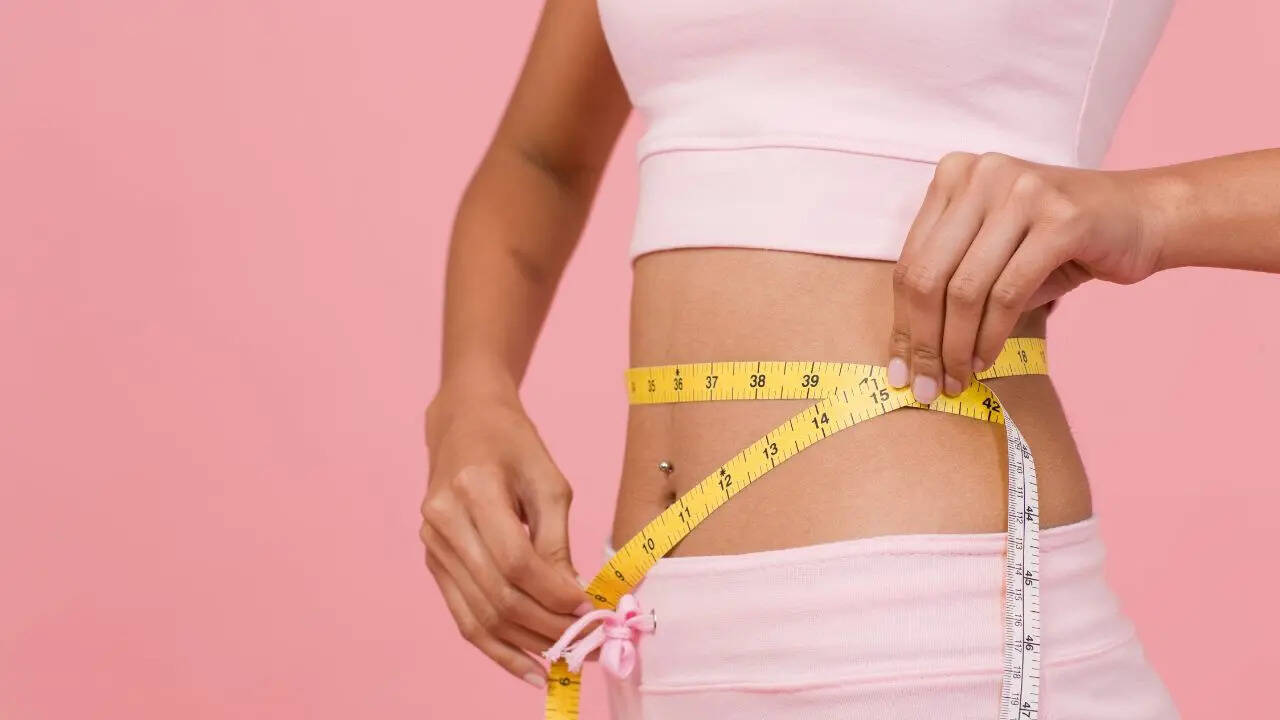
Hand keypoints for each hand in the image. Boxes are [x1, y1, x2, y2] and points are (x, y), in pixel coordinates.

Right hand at [421, 389, 588, 687]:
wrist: (464, 422)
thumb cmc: (514, 445)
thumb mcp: (549, 481)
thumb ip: (558, 541)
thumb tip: (573, 601)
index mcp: (472, 489)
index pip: (515, 560)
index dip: (554, 592)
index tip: (590, 610)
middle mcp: (442, 521)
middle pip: (497, 594)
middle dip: (546, 627)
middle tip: (588, 644)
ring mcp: (432, 545)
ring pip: (479, 615)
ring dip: (526, 644)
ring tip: (566, 660)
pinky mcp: (433, 562)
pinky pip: (464, 616)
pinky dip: (497, 647)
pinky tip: (528, 667)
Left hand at [888, 151, 1165, 401]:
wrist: (1144, 216)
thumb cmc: (1060, 242)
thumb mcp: (993, 251)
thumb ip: (950, 283)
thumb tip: (910, 353)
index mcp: (955, 173)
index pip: (910, 261)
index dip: (901, 322)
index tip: (897, 368)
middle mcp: (982, 173)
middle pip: (928, 276)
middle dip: (923, 341)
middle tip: (925, 385)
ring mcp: (1021, 191)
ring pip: (964, 289)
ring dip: (956, 346)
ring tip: (956, 379)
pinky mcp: (1060, 219)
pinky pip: (1007, 293)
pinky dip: (991, 335)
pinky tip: (986, 360)